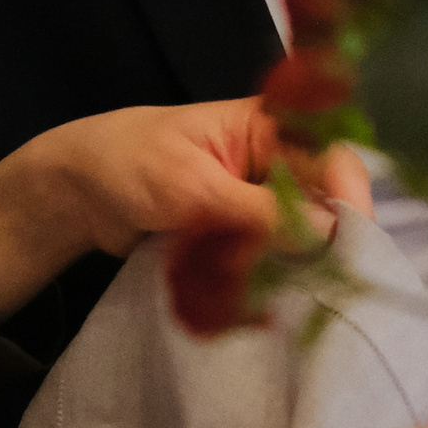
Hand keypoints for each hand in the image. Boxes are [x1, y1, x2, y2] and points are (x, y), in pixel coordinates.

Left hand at [0, 99, 327, 323]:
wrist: (74, 193)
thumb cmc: (129, 164)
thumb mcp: (194, 186)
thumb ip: (260, 210)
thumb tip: (330, 232)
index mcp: (267, 128)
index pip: (330, 156)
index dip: (350, 195)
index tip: (353, 240)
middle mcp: (269, 163)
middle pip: (323, 201)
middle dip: (324, 240)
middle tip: (322, 280)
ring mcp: (253, 202)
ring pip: (299, 236)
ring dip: (293, 265)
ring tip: (284, 292)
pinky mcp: (235, 235)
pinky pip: (267, 257)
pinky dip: (265, 278)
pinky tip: (260, 299)